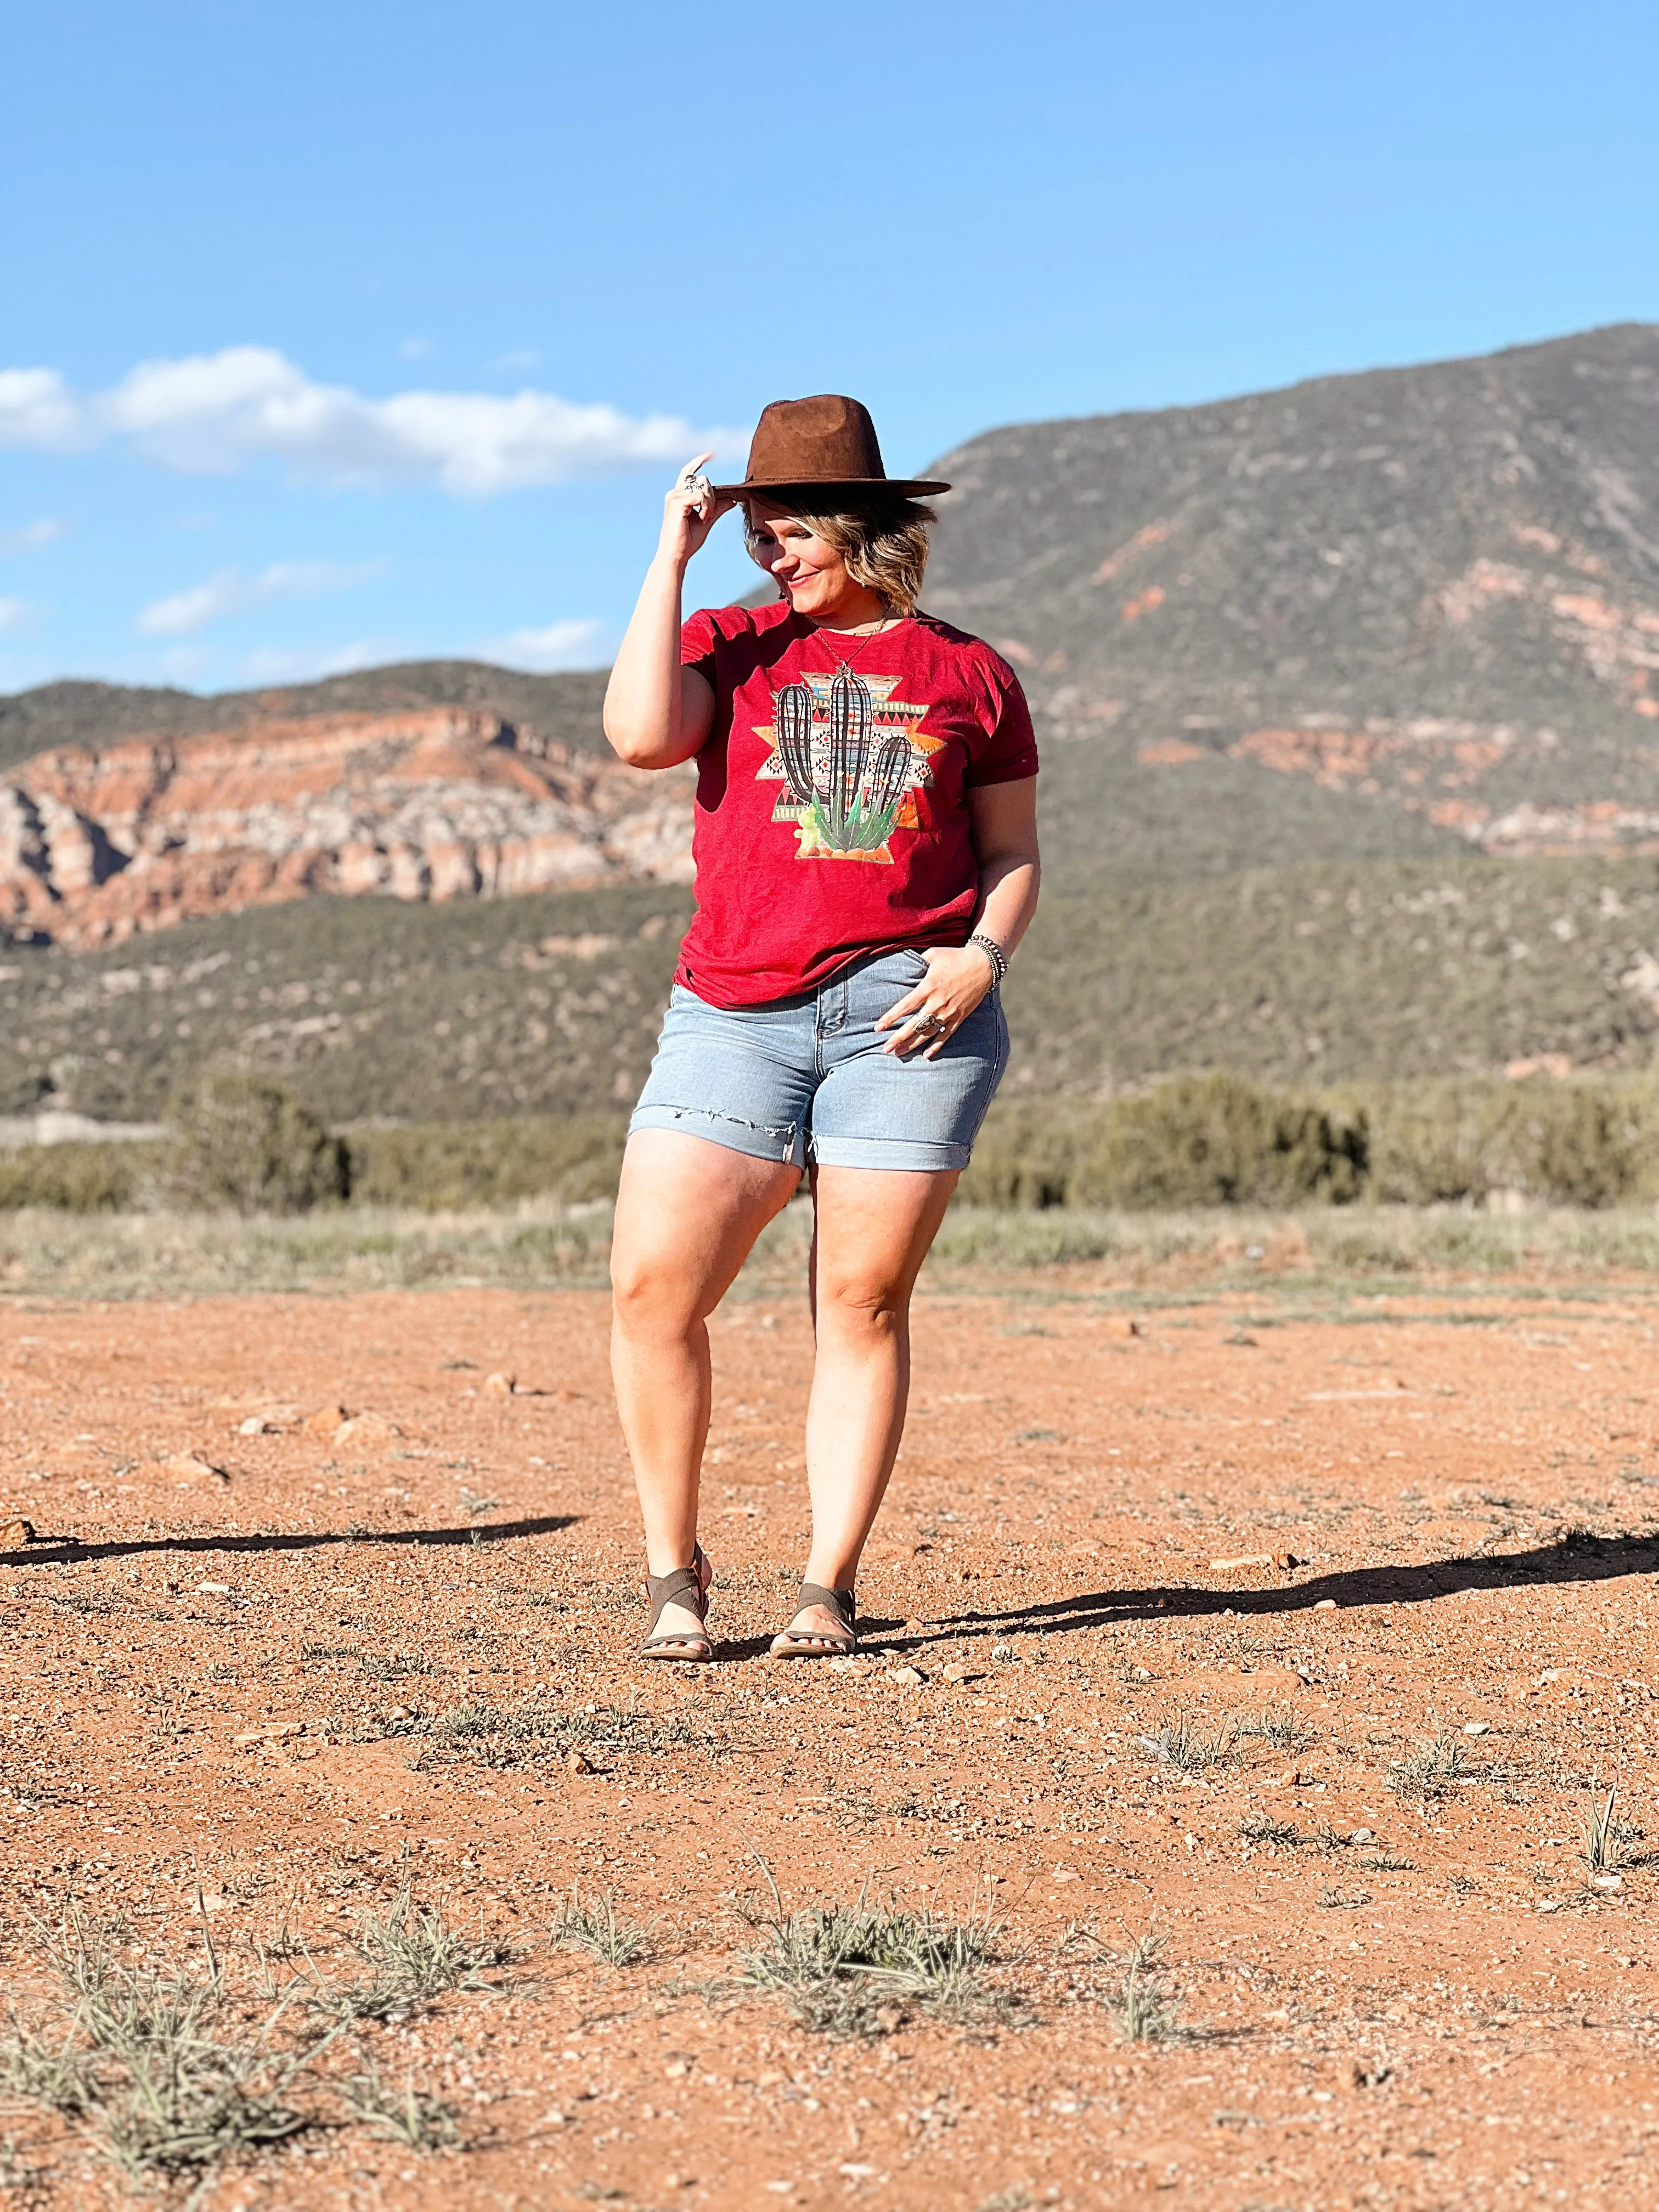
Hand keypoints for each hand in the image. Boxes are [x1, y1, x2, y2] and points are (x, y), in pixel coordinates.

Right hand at [657, 452, 734, 569]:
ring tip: (704, 519)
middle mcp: (674, 492)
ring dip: (710, 504)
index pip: (689, 472)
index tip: (711, 454)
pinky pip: (701, 496)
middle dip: (712, 498)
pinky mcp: (677, 502)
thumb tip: (731, 500)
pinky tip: (702, 519)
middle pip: (704, 481)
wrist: (676, 555)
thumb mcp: (707, 521)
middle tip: (708, 516)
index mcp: (679, 495)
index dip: (699, 461)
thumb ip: (717, 509)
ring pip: (704, 487)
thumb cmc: (687, 541)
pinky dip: (707, 508)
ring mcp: (674, 496)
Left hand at [875, 944, 996, 1058]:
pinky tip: (926, 1055)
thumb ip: (916, 961)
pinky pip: (946, 1035)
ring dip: (913, 1044)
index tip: (878, 1027)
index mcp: (928, 986)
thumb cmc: (955, 957)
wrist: (984, 964)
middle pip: (914, 1024)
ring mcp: (949, 1011)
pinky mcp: (960, 1017)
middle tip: (885, 1048)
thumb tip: (902, 964)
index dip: (891, 1018)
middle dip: (898, 1038)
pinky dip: (936, 1046)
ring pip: (928, 1032)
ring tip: (899, 1053)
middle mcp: (938, 1002)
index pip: (905, 1006)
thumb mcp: (933, 954)